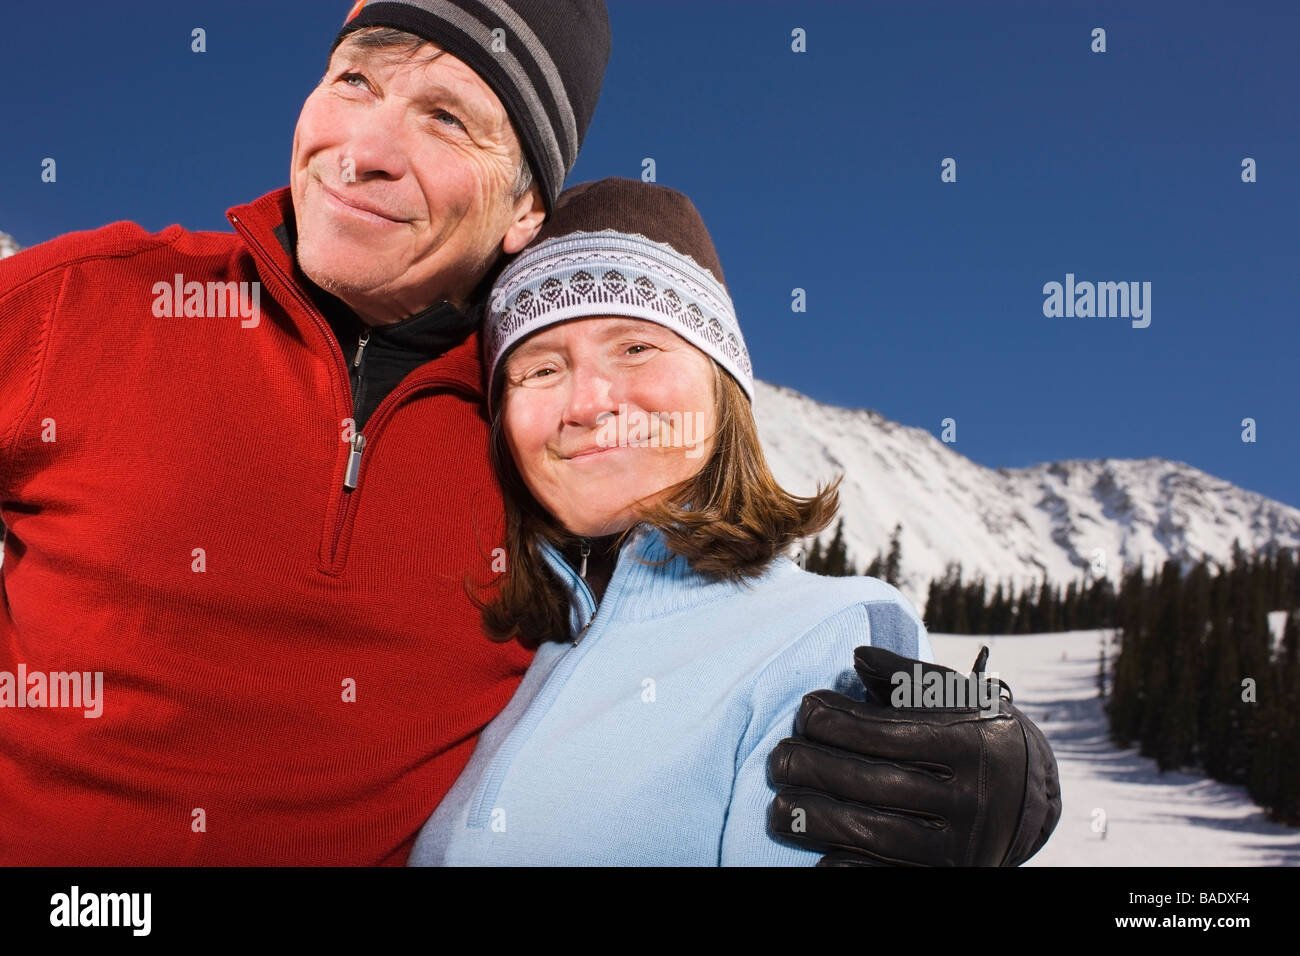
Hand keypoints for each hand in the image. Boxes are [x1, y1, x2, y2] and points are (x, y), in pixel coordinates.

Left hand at [768, 645, 1060, 865]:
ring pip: (874, 833)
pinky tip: (815, 853)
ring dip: (817, 820)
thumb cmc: (975, 732)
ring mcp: (959, 845)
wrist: (1028, 798)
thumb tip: (858, 657)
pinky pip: (885, 874)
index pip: (886, 731)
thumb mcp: (957, 697)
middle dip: (815, 769)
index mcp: (970, 743)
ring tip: (779, 809)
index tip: (805, 711)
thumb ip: (907, 676)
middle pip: (874, 783)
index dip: (836, 721)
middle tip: (778, 760)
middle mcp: (971, 797)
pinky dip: (846, 866)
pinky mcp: (947, 875)